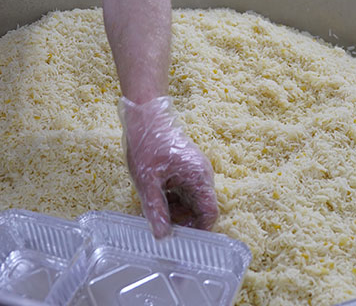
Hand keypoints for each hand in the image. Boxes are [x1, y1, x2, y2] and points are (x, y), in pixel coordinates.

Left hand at [119, 96, 219, 237]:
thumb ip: (156, 209)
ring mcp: (195, 171)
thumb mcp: (147, 181)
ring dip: (175, 210)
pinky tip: (155, 196)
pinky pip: (184, 192)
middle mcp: (202, 175)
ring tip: (154, 207)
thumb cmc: (148, 143)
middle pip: (200, 209)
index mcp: (199, 177)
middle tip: (160, 223)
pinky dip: (172, 199)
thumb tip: (162, 236)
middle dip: (182, 220)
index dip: (198, 230)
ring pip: (190, 202)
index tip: (180, 240)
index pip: (209, 214)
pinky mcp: (186, 169)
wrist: (145, 116)